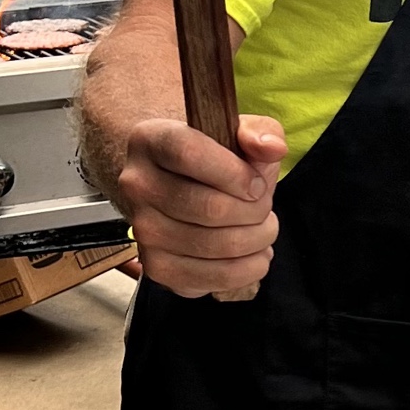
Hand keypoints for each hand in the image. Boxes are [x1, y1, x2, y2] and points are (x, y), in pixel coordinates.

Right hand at [115, 113, 285, 301]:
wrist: (175, 186)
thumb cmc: (211, 157)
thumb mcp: (235, 131)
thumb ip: (259, 132)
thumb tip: (272, 148)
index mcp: (150, 141)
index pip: (190, 155)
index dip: (235, 173)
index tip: (258, 184)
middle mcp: (137, 186)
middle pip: (210, 208)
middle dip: (255, 211)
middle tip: (265, 208)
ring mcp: (143, 230)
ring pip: (215, 245)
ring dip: (256, 240)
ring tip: (264, 229)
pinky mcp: (157, 267)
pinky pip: (211, 278)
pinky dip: (246, 269)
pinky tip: (254, 254)